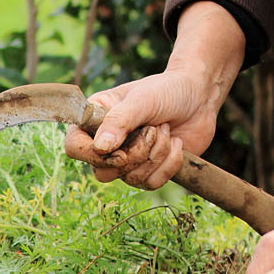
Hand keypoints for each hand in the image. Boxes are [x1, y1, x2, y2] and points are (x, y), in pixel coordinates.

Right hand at [64, 1, 241, 187]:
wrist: (199, 97)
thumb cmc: (167, 90)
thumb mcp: (142, 99)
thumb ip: (120, 120)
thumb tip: (100, 148)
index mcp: (96, 120)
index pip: (74, 147)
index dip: (92, 153)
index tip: (116, 145)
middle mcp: (108, 144)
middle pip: (103, 172)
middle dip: (135, 153)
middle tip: (153, 128)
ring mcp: (128, 160)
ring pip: (132, 178)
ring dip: (156, 153)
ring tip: (165, 129)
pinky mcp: (149, 171)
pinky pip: (152, 183)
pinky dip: (169, 163)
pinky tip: (176, 143)